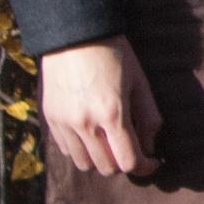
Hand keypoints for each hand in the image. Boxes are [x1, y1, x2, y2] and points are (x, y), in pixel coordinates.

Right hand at [39, 37, 160, 179]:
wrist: (74, 36)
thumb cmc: (114, 56)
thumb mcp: (140, 83)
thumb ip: (148, 118)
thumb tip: (151, 148)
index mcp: (112, 114)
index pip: (128, 161)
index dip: (145, 166)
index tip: (153, 161)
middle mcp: (84, 124)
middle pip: (106, 168)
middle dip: (124, 164)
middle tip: (133, 151)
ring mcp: (63, 123)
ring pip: (84, 164)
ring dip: (101, 161)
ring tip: (112, 146)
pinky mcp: (49, 118)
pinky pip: (66, 150)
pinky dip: (81, 151)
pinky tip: (92, 137)